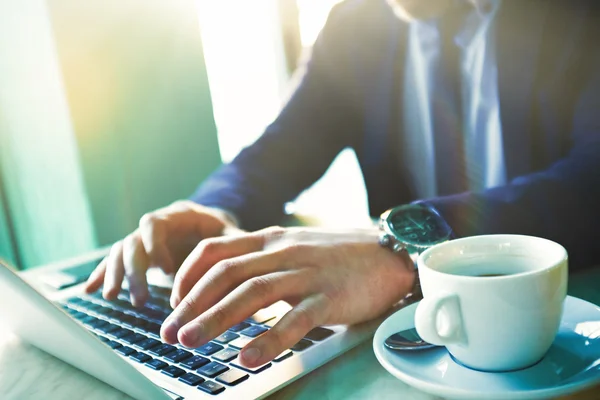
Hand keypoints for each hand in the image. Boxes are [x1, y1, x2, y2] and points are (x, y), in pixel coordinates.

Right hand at [84, 200, 240, 305]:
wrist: (215, 226)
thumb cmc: (226, 232)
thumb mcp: (232, 236)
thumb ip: (232, 248)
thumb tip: (237, 270)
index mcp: (176, 215)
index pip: (154, 224)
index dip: (155, 247)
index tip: (165, 271)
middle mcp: (156, 224)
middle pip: (133, 241)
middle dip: (134, 270)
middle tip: (140, 299)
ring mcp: (144, 238)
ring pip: (121, 251)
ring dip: (116, 275)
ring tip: (113, 298)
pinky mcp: (139, 254)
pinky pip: (115, 261)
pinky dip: (102, 275)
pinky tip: (89, 291)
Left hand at [161, 227, 414, 366]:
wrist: (389, 252)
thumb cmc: (338, 255)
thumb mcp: (294, 247)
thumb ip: (262, 260)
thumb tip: (228, 284)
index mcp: (270, 240)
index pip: (215, 251)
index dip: (187, 277)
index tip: (174, 304)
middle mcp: (282, 252)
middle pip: (225, 274)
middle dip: (190, 305)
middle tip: (169, 333)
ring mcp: (305, 273)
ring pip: (251, 293)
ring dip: (215, 319)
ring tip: (190, 343)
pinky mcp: (329, 297)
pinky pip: (294, 320)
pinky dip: (268, 339)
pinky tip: (248, 357)